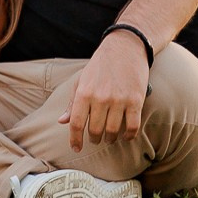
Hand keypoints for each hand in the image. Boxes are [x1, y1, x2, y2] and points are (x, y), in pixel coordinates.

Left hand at [60, 32, 151, 150]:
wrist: (125, 48)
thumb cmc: (100, 66)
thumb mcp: (82, 80)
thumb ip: (72, 102)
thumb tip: (62, 122)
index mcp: (83, 93)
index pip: (75, 123)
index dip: (75, 139)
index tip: (76, 148)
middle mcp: (100, 98)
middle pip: (95, 130)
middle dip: (94, 139)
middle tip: (95, 139)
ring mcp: (118, 100)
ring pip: (113, 131)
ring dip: (111, 138)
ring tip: (109, 138)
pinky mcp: (136, 101)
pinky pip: (132, 127)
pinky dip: (128, 136)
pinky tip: (125, 136)